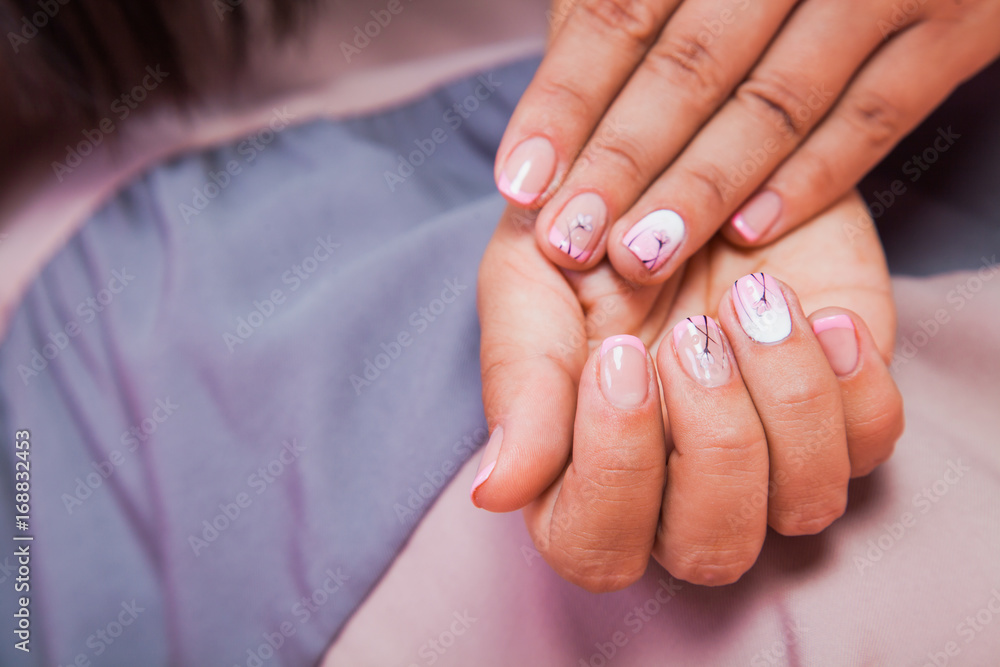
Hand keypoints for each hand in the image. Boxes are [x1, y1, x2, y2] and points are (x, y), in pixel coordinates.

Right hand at [472, 192, 903, 588]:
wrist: (675, 151)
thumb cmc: (587, 226)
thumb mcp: (531, 285)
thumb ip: (519, 386)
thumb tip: (494, 492)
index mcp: (587, 473)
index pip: (598, 548)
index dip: (615, 471)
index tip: (618, 358)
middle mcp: (681, 485)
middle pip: (710, 549)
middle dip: (711, 438)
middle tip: (689, 333)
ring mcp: (772, 452)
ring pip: (805, 504)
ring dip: (784, 400)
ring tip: (752, 300)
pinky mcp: (845, 403)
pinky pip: (874, 440)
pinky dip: (850, 380)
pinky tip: (816, 310)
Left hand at [494, 0, 999, 283]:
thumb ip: (623, 2)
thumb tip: (553, 98)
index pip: (620, 12)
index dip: (565, 101)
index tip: (521, 181)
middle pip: (691, 68)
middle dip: (622, 163)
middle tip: (569, 240)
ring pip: (776, 104)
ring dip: (700, 190)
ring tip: (639, 253)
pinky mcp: (962, 28)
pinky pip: (876, 118)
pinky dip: (811, 180)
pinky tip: (748, 231)